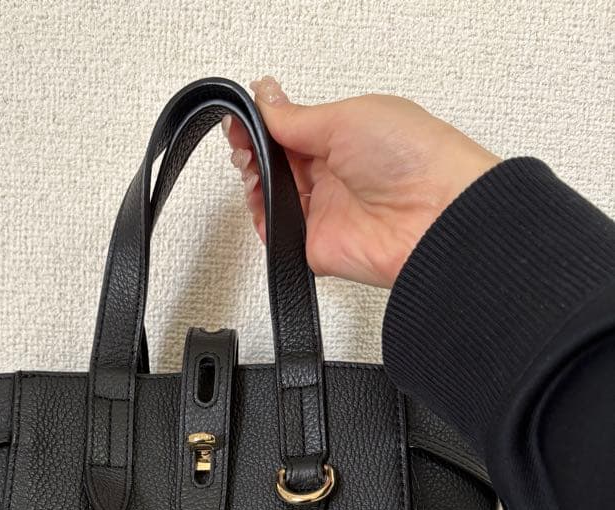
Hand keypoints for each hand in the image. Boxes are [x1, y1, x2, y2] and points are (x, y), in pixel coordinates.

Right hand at [225, 76, 500, 287]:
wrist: (435, 216)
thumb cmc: (412, 157)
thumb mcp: (345, 117)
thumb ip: (296, 116)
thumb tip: (265, 97)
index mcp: (343, 135)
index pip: (288, 129)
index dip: (260, 124)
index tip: (241, 120)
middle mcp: (333, 173)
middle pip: (274, 163)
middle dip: (252, 151)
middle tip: (246, 148)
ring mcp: (324, 210)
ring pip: (270, 198)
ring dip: (254, 183)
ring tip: (255, 172)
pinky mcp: (316, 245)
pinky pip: (277, 237)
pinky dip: (263, 223)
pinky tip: (265, 204)